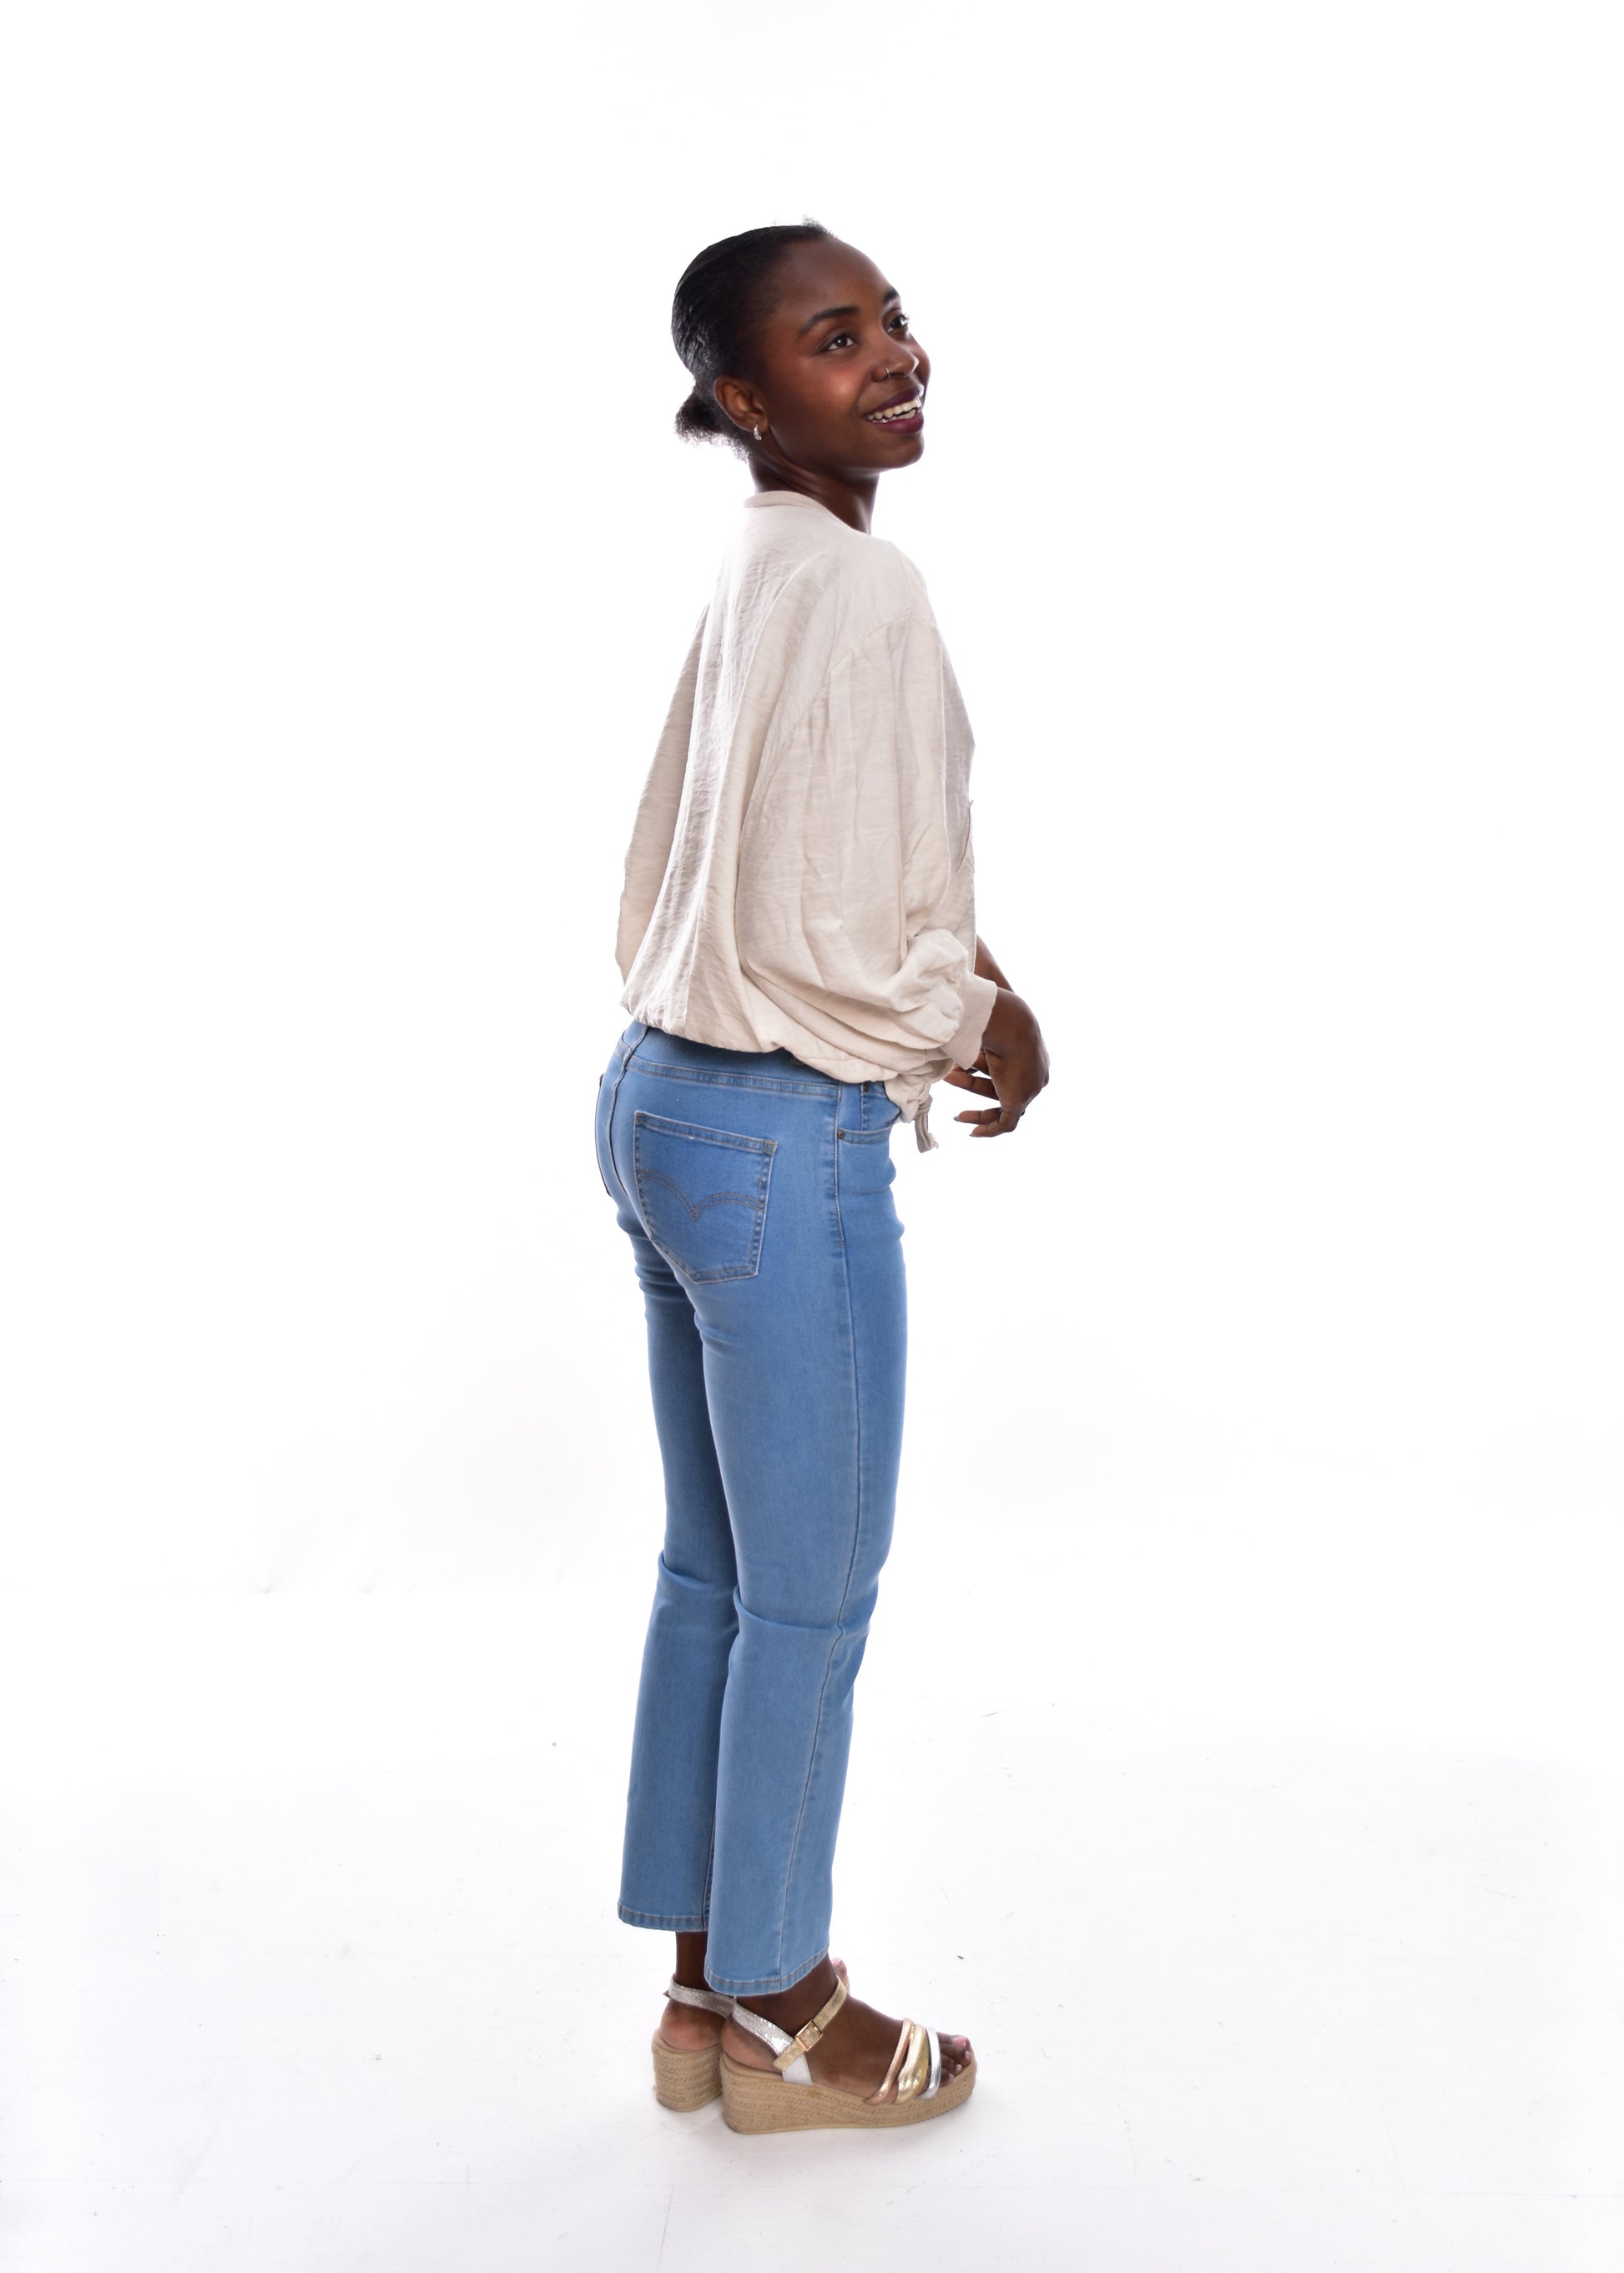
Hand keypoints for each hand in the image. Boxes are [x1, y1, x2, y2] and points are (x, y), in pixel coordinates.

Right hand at [941, 987, 1049, 1136]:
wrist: (1009, 1023)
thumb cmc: (994, 1018)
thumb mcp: (983, 1026)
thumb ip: (972, 1033)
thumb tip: (951, 1023)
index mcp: (1029, 1051)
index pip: (1005, 1069)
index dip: (981, 1072)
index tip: (960, 1070)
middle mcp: (1034, 1073)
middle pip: (1001, 1087)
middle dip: (972, 1085)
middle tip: (950, 1079)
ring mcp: (1030, 1089)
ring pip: (1003, 1107)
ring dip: (977, 1110)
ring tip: (957, 1113)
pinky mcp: (1020, 1101)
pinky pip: (1006, 1124)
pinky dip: (989, 1129)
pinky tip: (972, 1132)